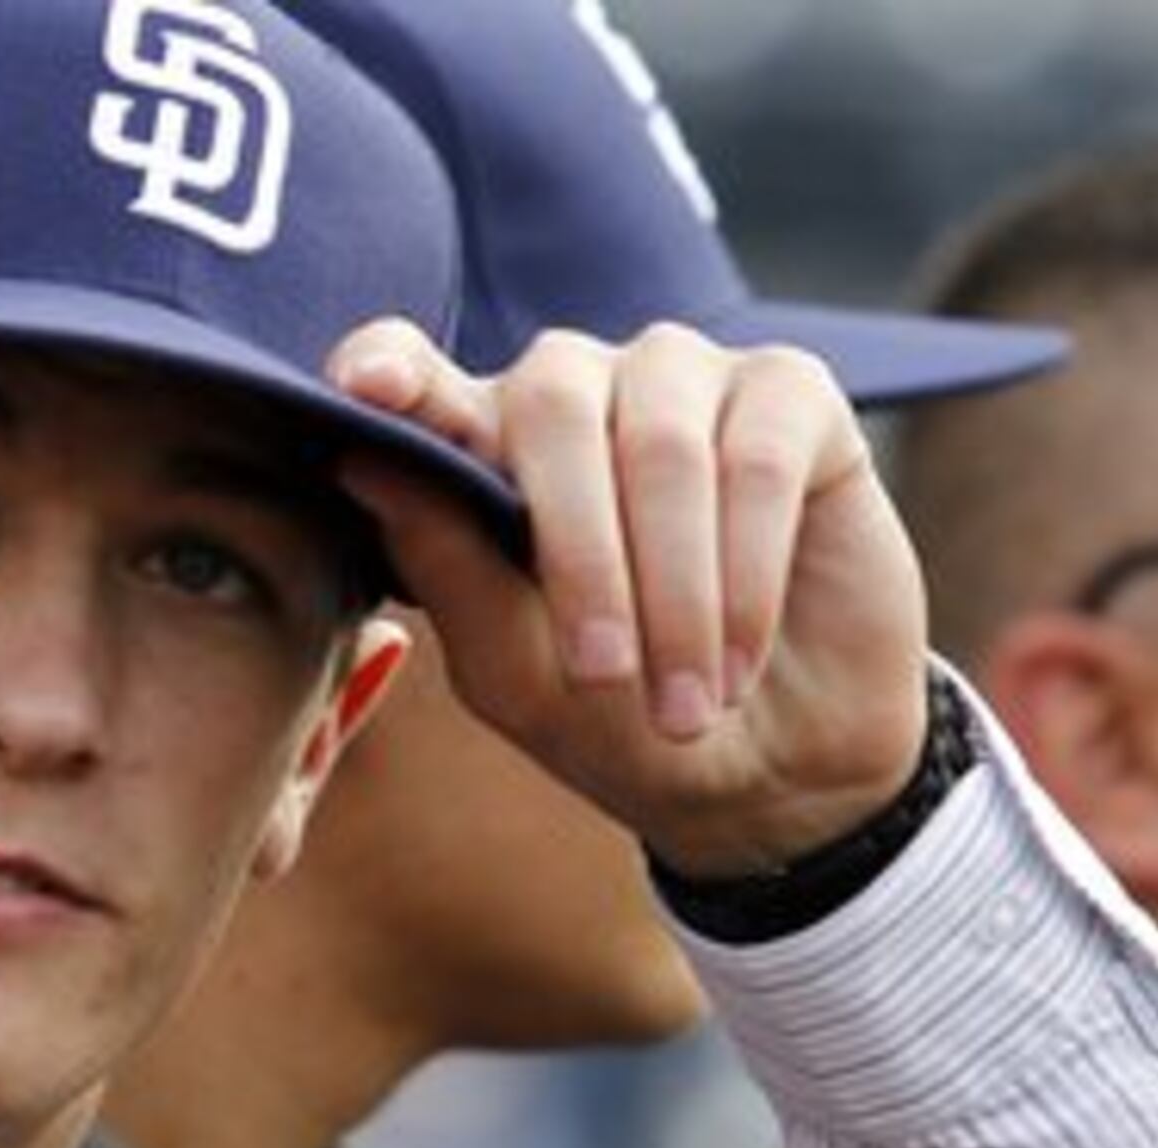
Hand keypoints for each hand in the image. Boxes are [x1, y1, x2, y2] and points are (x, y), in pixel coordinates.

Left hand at [332, 319, 932, 877]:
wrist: (770, 771)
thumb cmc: (621, 720)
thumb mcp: (516, 674)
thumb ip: (445, 569)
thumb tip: (366, 461)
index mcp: (483, 445)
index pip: (416, 374)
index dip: (393, 366)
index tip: (367, 387)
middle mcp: (576, 391)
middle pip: (551, 407)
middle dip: (578, 556)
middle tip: (602, 678)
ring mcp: (682, 380)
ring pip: (662, 445)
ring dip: (673, 593)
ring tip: (684, 708)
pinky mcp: (791, 395)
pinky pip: (758, 460)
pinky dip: (746, 577)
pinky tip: (737, 665)